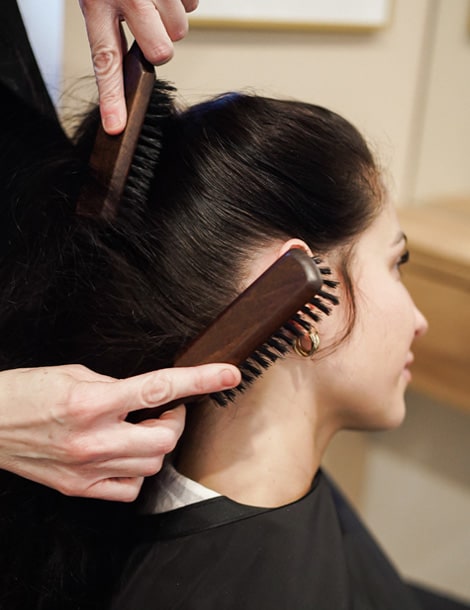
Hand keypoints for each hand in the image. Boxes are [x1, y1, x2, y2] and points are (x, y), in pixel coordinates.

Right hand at [0, 363, 238, 500]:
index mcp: (92, 402)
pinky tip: (124, 454)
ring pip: (152, 465)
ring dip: (156, 444)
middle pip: (165, 438)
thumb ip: (114, 385)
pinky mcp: (79, 488)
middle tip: (165, 409)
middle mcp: (93, 438)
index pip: (159, 389)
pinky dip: (138, 471)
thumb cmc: (25, 393)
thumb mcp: (72, 373)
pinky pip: (129, 488)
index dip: (200, 380)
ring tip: (138, 428)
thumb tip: (146, 394)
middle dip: (175, 421)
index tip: (228, 373)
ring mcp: (87, 468)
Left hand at [78, 0, 197, 134]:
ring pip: (180, 31)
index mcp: (96, 3)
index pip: (106, 61)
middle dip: (159, 45)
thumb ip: (110, 30)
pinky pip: (193, 6)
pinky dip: (183, 0)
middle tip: (148, 27)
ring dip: (171, 19)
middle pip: (160, 53)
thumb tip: (131, 71)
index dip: (112, 98)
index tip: (116, 126)